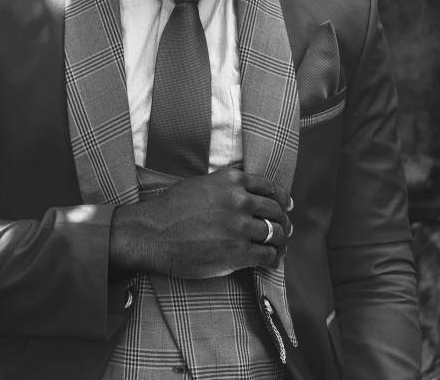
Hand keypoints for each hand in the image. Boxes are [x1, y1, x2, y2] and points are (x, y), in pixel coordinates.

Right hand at [109, 169, 292, 278]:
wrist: (152, 233)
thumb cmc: (172, 209)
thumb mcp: (202, 184)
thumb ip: (226, 186)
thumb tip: (247, 194)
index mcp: (231, 180)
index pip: (269, 186)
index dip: (281, 197)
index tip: (286, 205)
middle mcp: (239, 200)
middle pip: (275, 210)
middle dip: (283, 221)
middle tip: (285, 229)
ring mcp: (239, 227)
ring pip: (275, 233)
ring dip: (281, 241)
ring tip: (281, 246)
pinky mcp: (237, 252)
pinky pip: (267, 255)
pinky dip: (274, 259)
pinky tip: (272, 260)